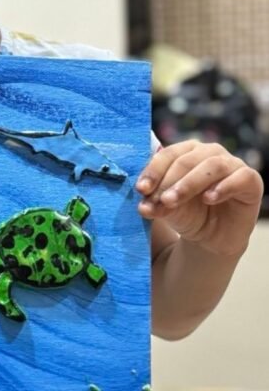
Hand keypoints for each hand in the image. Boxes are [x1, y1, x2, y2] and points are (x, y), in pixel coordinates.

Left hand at [137, 140, 263, 257]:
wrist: (212, 237)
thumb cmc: (189, 214)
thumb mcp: (168, 210)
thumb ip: (156, 204)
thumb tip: (143, 206)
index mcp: (186, 152)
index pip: (168, 154)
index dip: (153, 171)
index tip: (141, 189)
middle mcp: (209, 153)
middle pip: (187, 160)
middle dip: (169, 181)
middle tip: (158, 200)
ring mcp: (232, 164)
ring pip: (211, 166)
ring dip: (190, 183)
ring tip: (173, 201)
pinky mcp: (250, 180)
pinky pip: (240, 177)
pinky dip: (223, 187)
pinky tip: (209, 199)